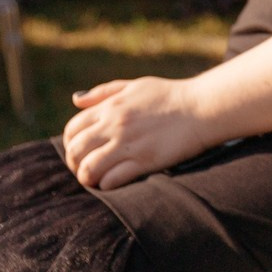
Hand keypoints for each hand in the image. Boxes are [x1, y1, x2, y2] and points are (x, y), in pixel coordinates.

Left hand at [61, 76, 218, 189]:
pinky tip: (113, 183)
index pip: (72, 130)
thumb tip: (75, 100)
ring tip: (96, 180)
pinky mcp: (144, 161)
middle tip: (85, 170)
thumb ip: (103, 92)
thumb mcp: (134, 86)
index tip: (80, 152)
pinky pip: (112, 180)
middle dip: (74, 164)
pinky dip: (107, 185)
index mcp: (111, 107)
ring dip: (87, 178)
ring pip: (89, 169)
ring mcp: (129, 144)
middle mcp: (115, 125)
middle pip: (75, 151)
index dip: (70, 144)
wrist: (201, 107)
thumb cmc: (169, 95)